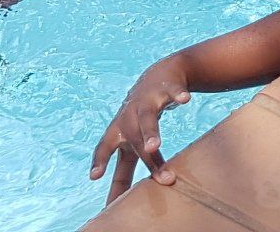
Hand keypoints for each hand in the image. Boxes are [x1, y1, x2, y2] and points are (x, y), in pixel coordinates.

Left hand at [90, 58, 190, 204]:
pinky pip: (173, 92)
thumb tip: (117, 203)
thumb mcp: (132, 143)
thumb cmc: (140, 118)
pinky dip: (178, 95)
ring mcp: (148, 102)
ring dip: (150, 133)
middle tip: (163, 180)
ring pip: (147, 119)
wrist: (159, 75)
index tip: (94, 177)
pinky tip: (185, 100)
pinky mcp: (167, 88)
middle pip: (134, 141)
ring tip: (155, 146)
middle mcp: (130, 117)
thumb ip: (126, 170)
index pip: (105, 148)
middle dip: (147, 159)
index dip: (100, 161)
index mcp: (119, 133)